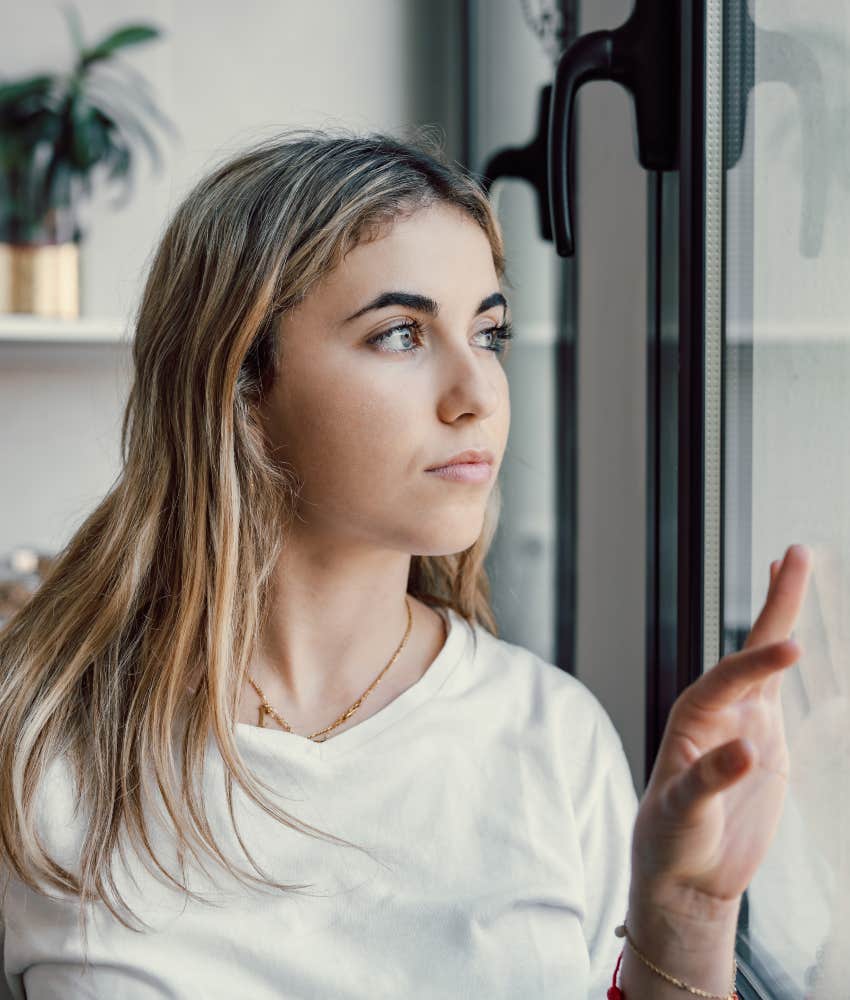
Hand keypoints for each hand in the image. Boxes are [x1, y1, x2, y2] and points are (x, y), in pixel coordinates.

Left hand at [630, 543, 812, 919]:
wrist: (685, 873)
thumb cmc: (672, 839)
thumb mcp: (684, 813)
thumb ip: (709, 781)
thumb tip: (746, 751)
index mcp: (692, 719)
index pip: (728, 679)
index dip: (757, 663)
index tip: (792, 649)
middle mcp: (718, 710)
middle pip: (749, 648)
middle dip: (774, 604)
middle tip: (798, 554)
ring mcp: (744, 721)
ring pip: (766, 660)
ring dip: (781, 616)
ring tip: (794, 567)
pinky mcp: (766, 740)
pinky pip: (779, 689)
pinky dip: (786, 658)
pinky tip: (794, 633)